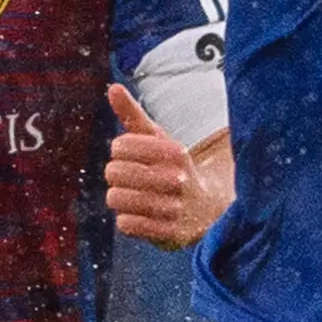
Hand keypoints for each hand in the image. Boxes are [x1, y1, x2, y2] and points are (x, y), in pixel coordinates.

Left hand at [105, 84, 224, 248]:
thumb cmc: (174, 169)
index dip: (119, 151)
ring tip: (134, 196)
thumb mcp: (158, 139)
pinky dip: (126, 219)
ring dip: (119, 198)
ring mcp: (174, 208)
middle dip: (116, 175)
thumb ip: (133, 114)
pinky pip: (125, 224)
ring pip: (116, 198)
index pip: (120, 145)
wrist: (209, 209)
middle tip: (132, 178)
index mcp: (174, 152)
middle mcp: (177, 179)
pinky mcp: (171, 234)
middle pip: (114, 172)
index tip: (132, 155)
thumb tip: (112, 87)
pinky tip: (141, 215)